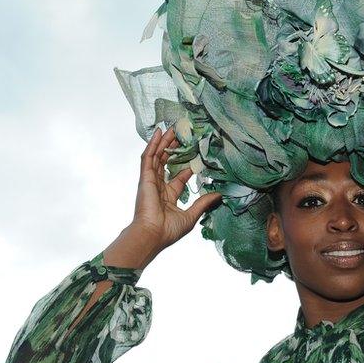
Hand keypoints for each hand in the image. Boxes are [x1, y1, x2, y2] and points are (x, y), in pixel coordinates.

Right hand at [104, 127, 221, 268]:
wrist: (152, 235)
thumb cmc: (168, 230)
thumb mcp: (191, 216)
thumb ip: (203, 203)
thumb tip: (219, 195)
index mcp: (168, 196)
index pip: (178, 177)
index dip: (186, 166)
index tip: (195, 157)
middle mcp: (158, 187)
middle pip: (166, 162)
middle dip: (174, 149)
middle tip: (182, 136)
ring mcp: (150, 181)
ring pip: (157, 156)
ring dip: (164, 142)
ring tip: (172, 128)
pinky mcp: (144, 177)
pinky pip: (148, 157)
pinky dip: (153, 144)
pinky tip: (159, 133)